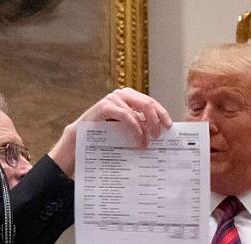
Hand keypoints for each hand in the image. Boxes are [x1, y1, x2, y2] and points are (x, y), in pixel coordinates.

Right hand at [49, 87, 172, 174]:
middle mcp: (122, 94)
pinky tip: (138, 138)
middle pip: (148, 103)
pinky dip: (135, 127)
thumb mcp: (126, 130)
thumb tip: (160, 135)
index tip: (169, 127)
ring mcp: (113, 98)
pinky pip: (126, 115)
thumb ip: (140, 127)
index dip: (162, 114)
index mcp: (130, 98)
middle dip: (156, 120)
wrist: (80, 140)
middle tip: (159, 136)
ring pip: (138, 109)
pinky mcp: (105, 106)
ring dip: (146, 127)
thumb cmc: (105, 135)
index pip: (151, 102)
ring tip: (148, 142)